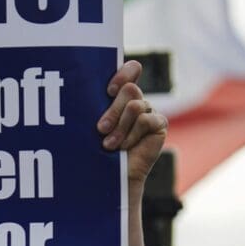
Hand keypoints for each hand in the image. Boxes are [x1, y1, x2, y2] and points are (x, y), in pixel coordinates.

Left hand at [99, 60, 167, 190]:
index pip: (132, 69)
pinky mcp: (159, 124)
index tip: (108, 90)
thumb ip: (98, 104)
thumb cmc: (97, 148)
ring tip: (109, 144)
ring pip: (135, 106)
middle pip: (130, 89)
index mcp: (121, 94)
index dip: (123, 73)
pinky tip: (125, 147)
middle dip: (113, 110)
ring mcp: (150, 111)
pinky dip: (132, 135)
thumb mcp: (95, 122)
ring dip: (120, 127)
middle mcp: (137, 99)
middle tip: (101, 128)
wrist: (111, 176)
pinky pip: (146, 120)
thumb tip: (85, 86)